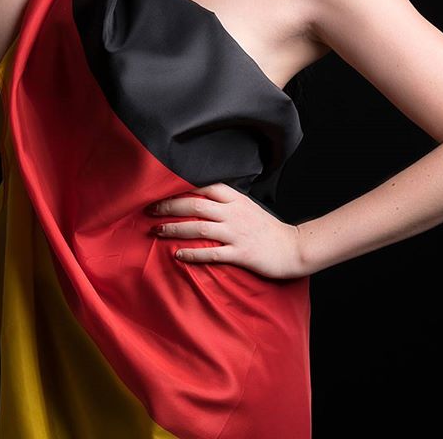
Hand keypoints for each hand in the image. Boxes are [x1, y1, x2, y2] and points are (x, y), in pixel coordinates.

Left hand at [146, 182, 306, 279]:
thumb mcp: (247, 207)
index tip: (160, 190)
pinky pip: (211, 253)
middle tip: (150, 210)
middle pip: (196, 205)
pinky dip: (192, 254)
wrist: (292, 248)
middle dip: (169, 207)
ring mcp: (237, 233)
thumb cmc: (267, 228)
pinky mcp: (240, 254)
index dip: (180, 187)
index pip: (204, 186)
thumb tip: (199, 196)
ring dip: (175, 229)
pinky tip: (177, 255)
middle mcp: (234, 213)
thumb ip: (226, 201)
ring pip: (199, 228)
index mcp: (236, 199)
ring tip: (157, 231)